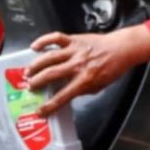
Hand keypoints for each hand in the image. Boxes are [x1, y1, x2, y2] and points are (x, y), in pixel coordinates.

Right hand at [26, 26, 149, 115]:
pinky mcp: (75, 39)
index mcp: (85, 80)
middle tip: (30, 87)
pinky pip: (56, 38)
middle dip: (37, 82)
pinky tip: (35, 46)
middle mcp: (78, 65)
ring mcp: (75, 51)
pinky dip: (44, 41)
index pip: (63, 96)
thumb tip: (66, 93)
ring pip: (50, 57)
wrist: (121, 49)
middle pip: (51, 74)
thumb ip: (82, 90)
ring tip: (28, 71)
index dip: (50, 106)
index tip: (40, 111)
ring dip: (36, 65)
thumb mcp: (98, 87)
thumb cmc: (112, 69)